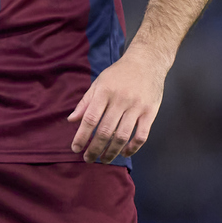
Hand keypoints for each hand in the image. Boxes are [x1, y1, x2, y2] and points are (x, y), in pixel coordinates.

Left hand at [67, 49, 165, 163]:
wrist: (146, 62)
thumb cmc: (119, 74)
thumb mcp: (99, 82)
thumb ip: (85, 102)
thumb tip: (71, 120)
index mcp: (104, 91)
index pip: (90, 118)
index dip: (82, 136)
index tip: (76, 148)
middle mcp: (120, 99)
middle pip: (106, 131)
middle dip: (95, 148)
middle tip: (88, 159)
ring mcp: (136, 107)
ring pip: (123, 136)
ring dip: (111, 152)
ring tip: (103, 159)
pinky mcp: (150, 112)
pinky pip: (141, 136)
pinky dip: (132, 148)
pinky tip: (123, 152)